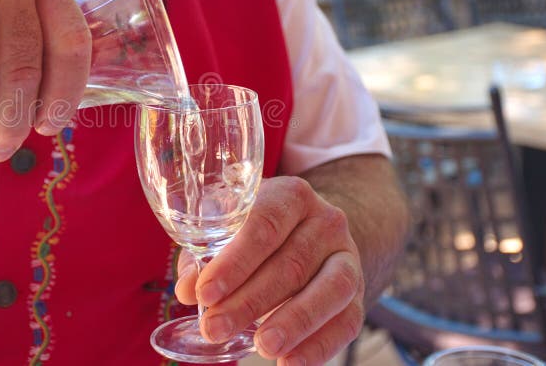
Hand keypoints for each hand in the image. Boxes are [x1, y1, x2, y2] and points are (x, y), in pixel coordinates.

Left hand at [175, 176, 365, 365]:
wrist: (312, 232)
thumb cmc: (258, 232)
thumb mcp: (229, 230)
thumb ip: (204, 256)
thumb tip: (187, 289)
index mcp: (290, 196)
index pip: (263, 225)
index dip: (234, 262)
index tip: (205, 293)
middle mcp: (325, 221)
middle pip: (291, 263)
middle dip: (250, 301)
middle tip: (215, 328)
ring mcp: (347, 255)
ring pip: (329, 289)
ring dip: (293, 322)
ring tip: (261, 346)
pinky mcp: (358, 291)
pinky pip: (347, 320)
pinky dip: (319, 345)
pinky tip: (290, 362)